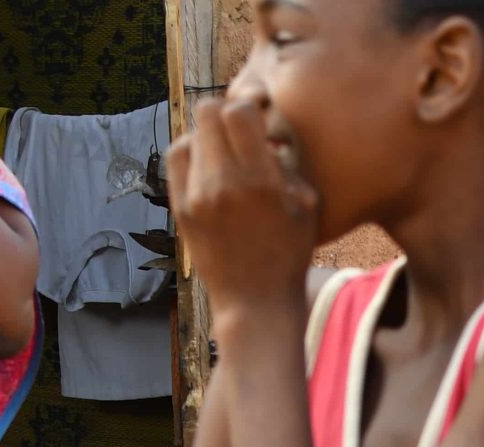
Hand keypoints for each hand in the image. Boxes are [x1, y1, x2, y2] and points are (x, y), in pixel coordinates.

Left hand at [170, 98, 317, 328]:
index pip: (239, 112)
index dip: (248, 106)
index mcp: (260, 182)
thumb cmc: (289, 255)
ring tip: (222, 152)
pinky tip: (207, 167)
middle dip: (224, 113)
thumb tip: (268, 139)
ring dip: (205, 136)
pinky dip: (191, 155)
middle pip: (207, 113)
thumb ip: (287, 166)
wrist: (255, 303)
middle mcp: (223, 184)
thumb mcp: (306, 207)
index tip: (257, 118)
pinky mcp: (181, 209)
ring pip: (189, 135)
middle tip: (237, 128)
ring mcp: (197, 197)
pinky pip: (177, 161)